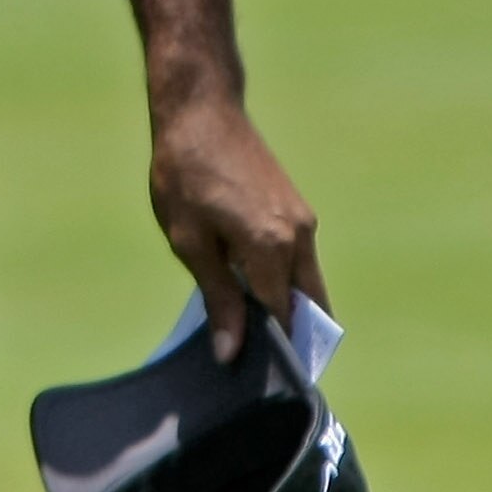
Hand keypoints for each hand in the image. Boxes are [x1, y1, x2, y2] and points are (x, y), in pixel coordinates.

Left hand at [151, 94, 325, 360]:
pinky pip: (299, 260)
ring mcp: (304, 222)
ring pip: (307, 283)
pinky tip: (253, 293)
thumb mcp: (188, 240)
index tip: (263, 379)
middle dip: (293, 337)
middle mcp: (299, 237)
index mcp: (272, 247)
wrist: (200, 112)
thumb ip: (218, 296)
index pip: (284, 317)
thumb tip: (233, 350)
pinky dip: (285, 281)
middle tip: (264, 366)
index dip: (275, 351)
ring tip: (254, 334)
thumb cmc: (183, 174)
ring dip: (288, 308)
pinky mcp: (297, 210)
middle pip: (308, 306)